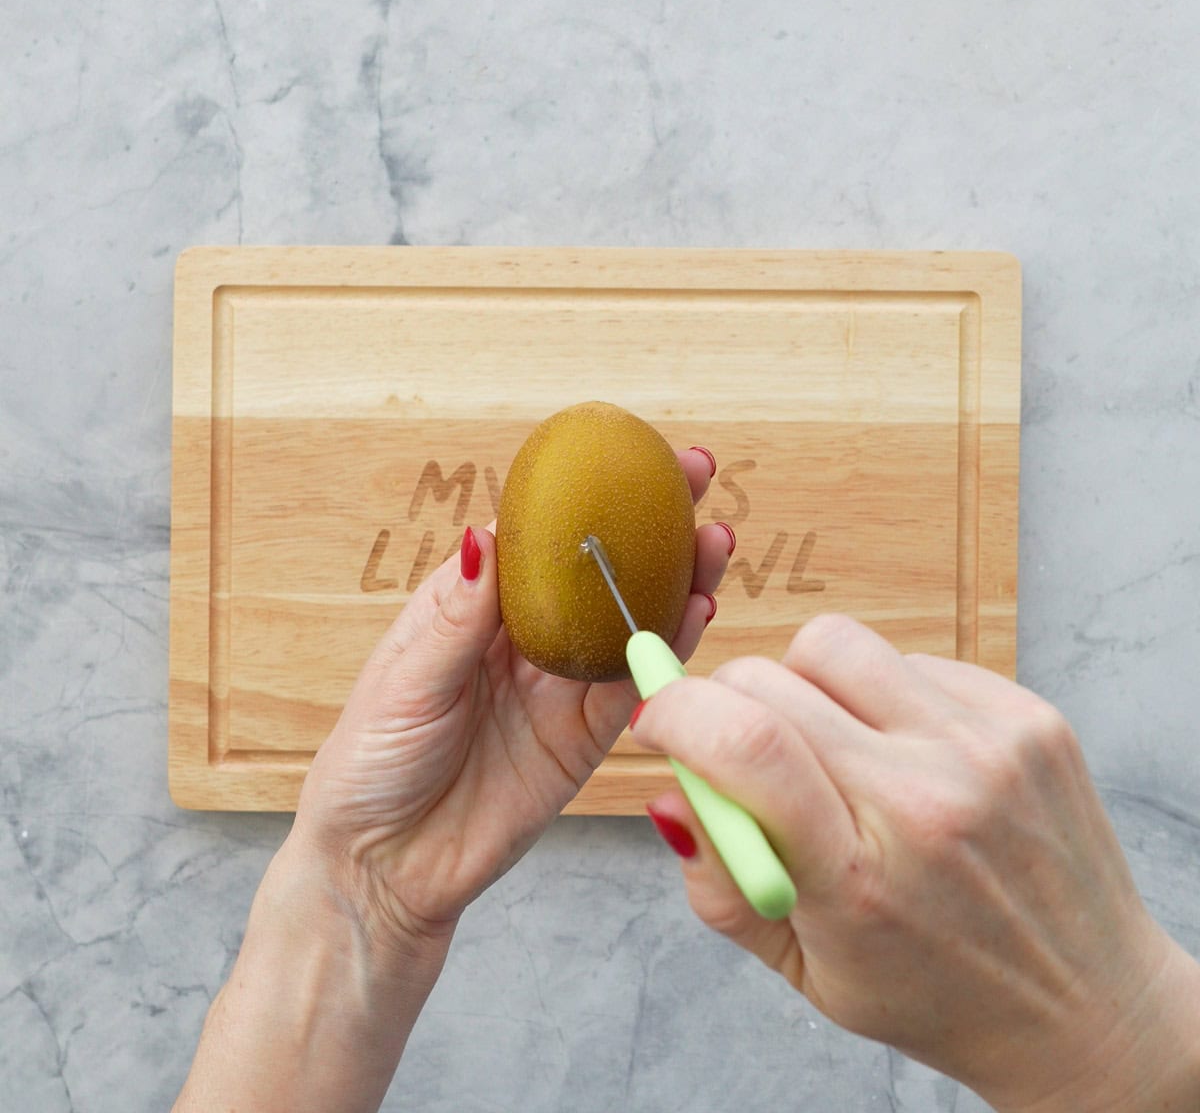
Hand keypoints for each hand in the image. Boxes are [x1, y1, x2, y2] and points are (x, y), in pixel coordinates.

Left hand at [293, 447, 730, 946]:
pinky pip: (633, 689)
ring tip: (715, 543)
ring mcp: (559, 686)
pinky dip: (666, 652)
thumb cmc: (371, 763)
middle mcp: (526, 637)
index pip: (540, 533)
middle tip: (699, 476)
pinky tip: (696, 613)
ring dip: (676, 580)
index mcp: (474, 606)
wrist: (382, 866)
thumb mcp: (404, 681)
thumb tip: (484, 535)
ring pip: (629, 622)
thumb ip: (457, 616)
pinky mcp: (584, 738)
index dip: (586, 491)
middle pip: (600, 568)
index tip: (632, 451)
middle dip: (652, 521)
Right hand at [630, 615, 1199, 1112]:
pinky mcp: (1026, 716)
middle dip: (724, 700)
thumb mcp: (805, 969)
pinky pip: (907, 657)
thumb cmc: (937, 993)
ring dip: (800, 683)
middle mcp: (928, 799)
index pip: (745, 744)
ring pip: (833, 644)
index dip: (678, 711)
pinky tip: (898, 749)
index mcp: (860, 879)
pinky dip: (876, 693)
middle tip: (736, 743)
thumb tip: (671, 790)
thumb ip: (720, 883)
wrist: (1086, 1005)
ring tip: (826, 742)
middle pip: (773, 679)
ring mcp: (986, 748)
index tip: (658, 720)